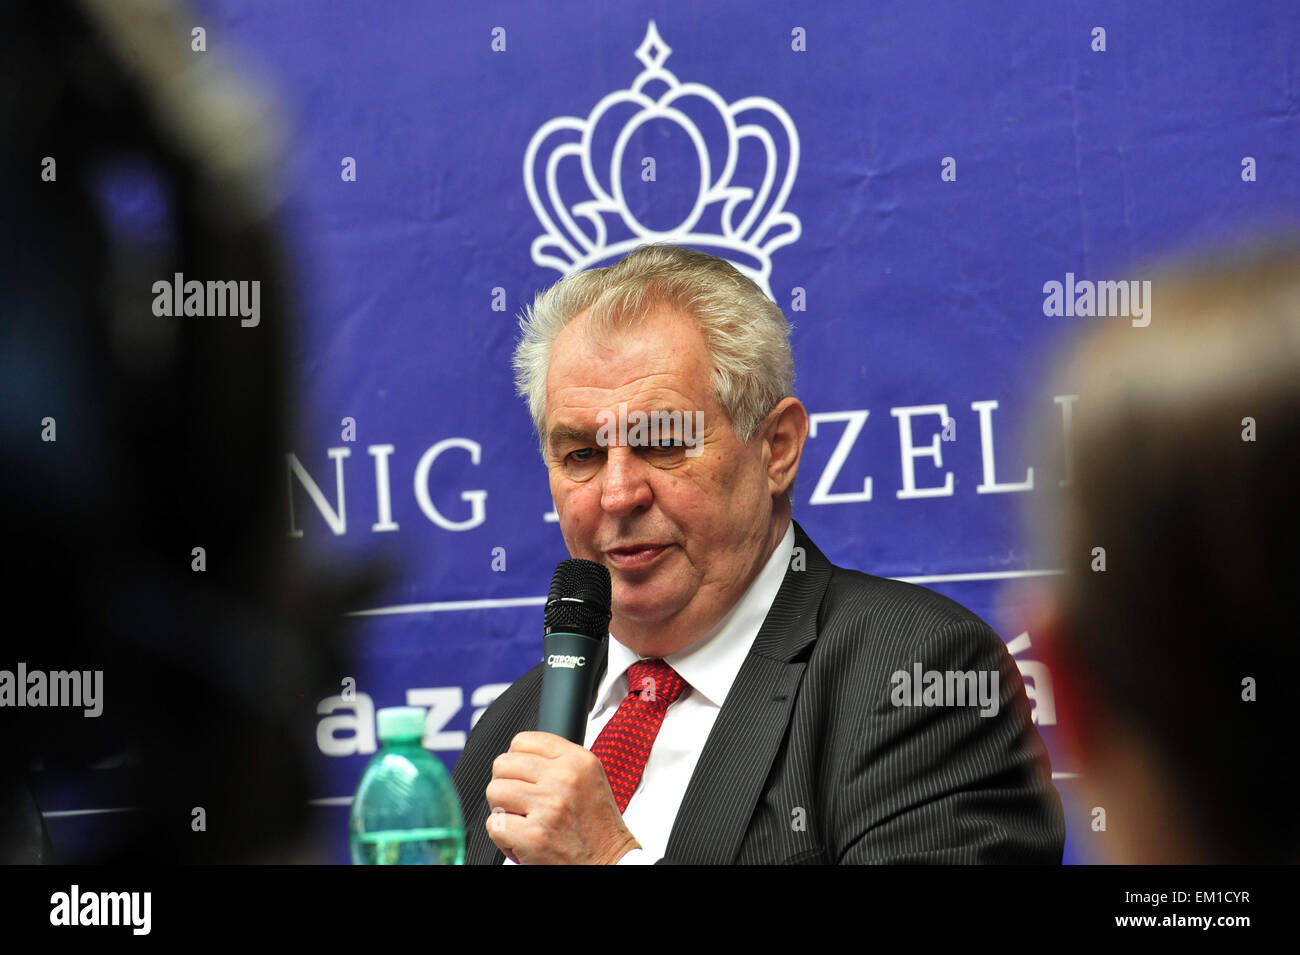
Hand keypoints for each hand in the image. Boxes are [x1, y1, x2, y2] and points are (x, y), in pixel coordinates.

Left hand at [484, 731, 640, 864]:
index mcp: (578, 760)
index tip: (525, 777)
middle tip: (523, 803)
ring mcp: (548, 807)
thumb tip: (519, 754)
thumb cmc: (598, 827)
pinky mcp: (534, 836)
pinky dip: (503, 837)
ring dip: (503, 809)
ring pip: (494, 791)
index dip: (517, 760)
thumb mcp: (589, 778)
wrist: (610, 863)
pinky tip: (523, 840)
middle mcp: (564, 779)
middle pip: (503, 764)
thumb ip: (559, 761)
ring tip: (524, 821)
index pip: (523, 740)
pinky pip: (494, 823)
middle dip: (507, 785)